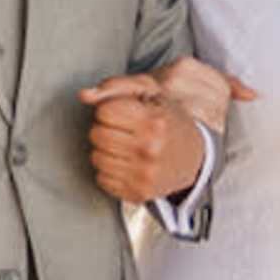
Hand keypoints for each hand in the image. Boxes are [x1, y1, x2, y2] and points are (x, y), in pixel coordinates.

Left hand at [89, 67, 225, 200]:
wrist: (195, 158)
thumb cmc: (168, 121)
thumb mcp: (150, 93)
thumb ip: (115, 86)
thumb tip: (84, 95)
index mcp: (154, 121)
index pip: (104, 111)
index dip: (110, 109)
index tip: (124, 113)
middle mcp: (150, 149)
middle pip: (96, 134)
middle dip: (105, 129)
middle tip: (123, 130)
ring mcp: (144, 174)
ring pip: (96, 158)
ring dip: (105, 151)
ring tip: (125, 147)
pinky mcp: (138, 193)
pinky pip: (101, 179)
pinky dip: (109, 171)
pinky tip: (126, 164)